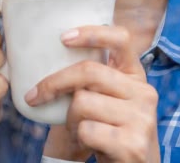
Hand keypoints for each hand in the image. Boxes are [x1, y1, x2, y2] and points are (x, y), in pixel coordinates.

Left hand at [27, 25, 160, 162]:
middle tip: (35, 95)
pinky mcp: (132, 144)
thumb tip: (45, 56)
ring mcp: (142, 119)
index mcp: (136, 76)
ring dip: (70, 119)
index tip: (64, 38)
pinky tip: (90, 145)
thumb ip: (93, 80)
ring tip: (79, 130)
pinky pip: (87, 130)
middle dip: (55, 83)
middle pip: (89, 72)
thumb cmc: (109, 133)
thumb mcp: (108, 101)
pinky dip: (79, 139)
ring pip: (83, 103)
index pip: (121, 39)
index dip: (92, 33)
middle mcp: (145, 93)